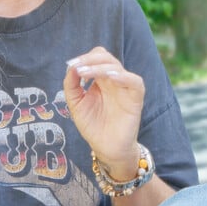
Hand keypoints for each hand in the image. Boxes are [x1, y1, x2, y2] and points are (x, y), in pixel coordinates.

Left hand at [64, 47, 144, 179]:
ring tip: (84, 73)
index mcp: (100, 79)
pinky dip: (123, 77)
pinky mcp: (135, 98)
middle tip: (77, 68)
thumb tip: (70, 67)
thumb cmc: (93, 126)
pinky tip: (109, 78)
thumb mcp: (76, 104)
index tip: (72, 65)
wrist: (106, 148)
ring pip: (117, 67)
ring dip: (99, 67)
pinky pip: (135, 82)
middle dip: (90, 59)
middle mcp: (113, 80)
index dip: (85, 58)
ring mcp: (125, 88)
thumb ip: (71, 85)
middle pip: (106, 58)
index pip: (96, 57)